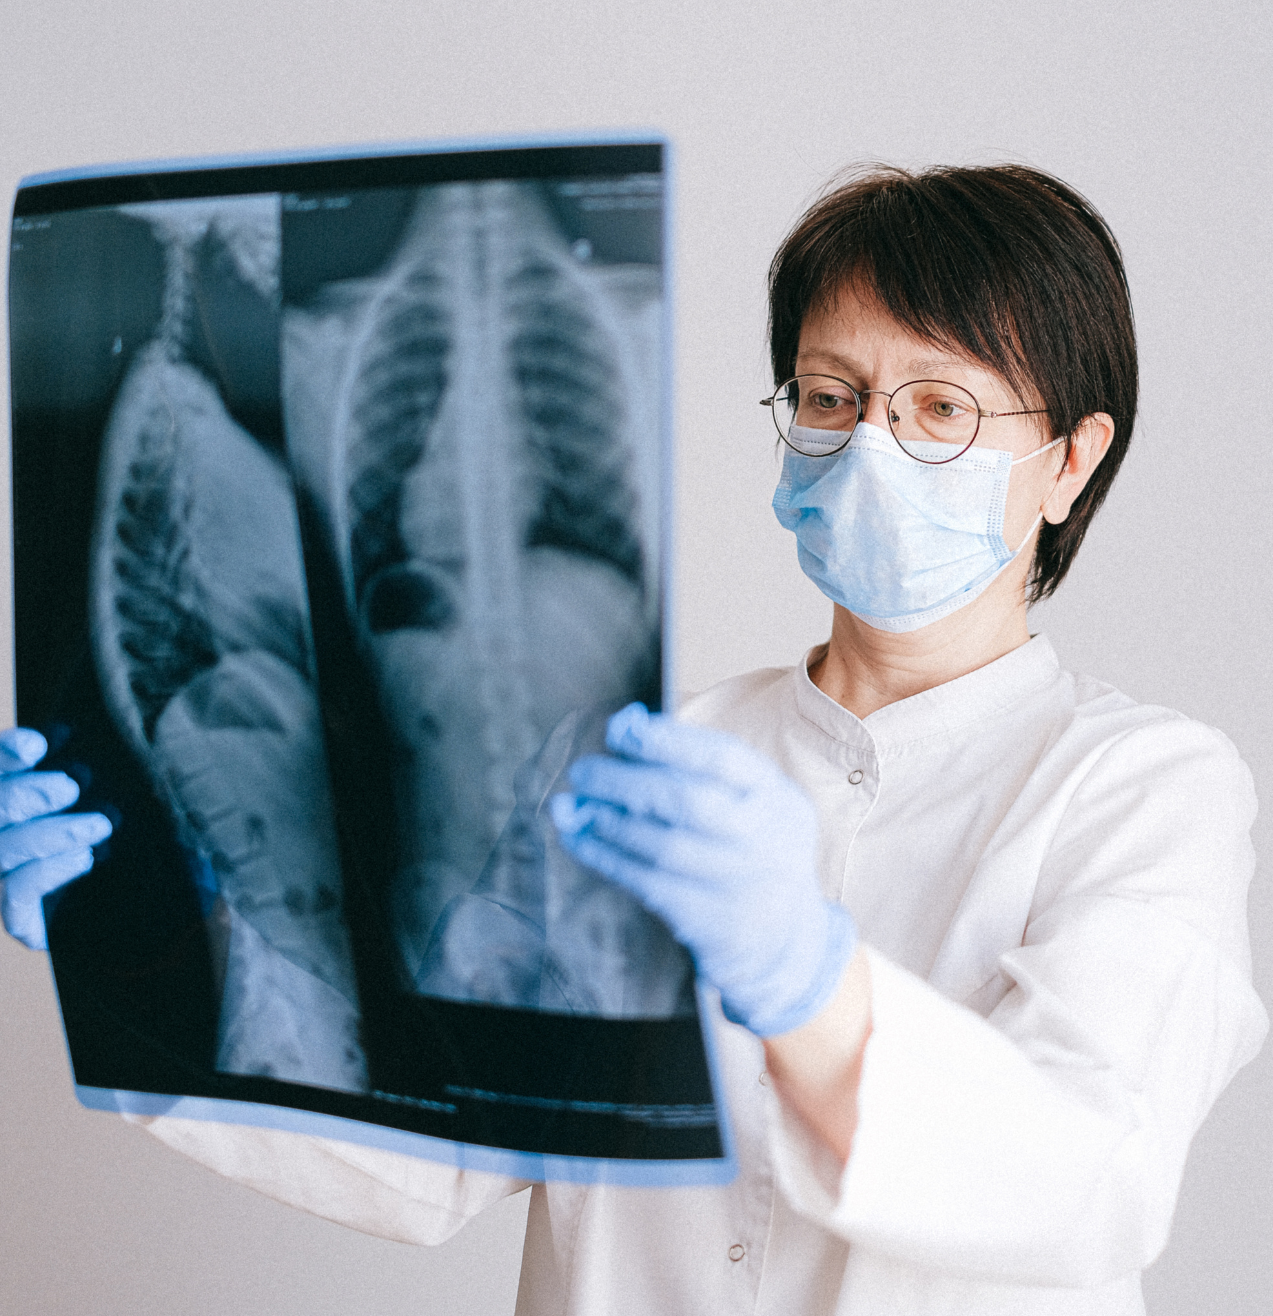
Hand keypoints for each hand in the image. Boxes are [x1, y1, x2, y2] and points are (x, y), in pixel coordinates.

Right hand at [0, 728, 112, 950]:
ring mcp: (4, 876)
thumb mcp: (111, 795)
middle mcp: (3, 835)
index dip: (6, 755)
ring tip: (100, 825)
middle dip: (26, 794)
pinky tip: (84, 857)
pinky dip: (47, 872)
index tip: (37, 744)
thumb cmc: (126, 832)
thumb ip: (84, 771)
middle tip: (71, 788)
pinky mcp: (21, 917)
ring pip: (4, 850)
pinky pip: (16, 895)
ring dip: (51, 833)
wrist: (144, 902)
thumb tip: (71, 735)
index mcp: (14, 800)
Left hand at [550, 703, 855, 1036]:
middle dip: (625, 782)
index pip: (721, 758)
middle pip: (687, 801)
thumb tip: (626, 725)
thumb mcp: (752, 800)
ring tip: (576, 805)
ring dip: (608, 821)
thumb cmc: (752, 847)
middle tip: (585, 771)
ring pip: (662, 845)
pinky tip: (582, 839)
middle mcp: (763, 838)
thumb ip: (697, 763)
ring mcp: (737, 882)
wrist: (784, 938)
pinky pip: (646, 882)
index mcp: (775, 796)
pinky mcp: (708, 919)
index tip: (621, 729)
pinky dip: (606, 857)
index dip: (666, 740)